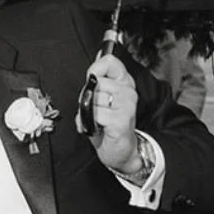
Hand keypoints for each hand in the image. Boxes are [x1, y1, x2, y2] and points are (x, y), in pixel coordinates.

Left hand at [83, 51, 139, 172]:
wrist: (120, 151)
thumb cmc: (108, 126)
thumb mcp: (99, 101)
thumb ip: (95, 85)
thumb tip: (93, 67)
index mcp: (124, 83)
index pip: (110, 62)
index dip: (94, 69)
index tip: (91, 80)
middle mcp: (128, 91)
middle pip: (95, 82)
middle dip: (86, 97)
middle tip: (93, 110)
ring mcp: (127, 104)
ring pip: (92, 99)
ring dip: (87, 113)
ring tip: (96, 121)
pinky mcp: (121, 119)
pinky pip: (94, 114)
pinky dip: (88, 124)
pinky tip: (97, 128)